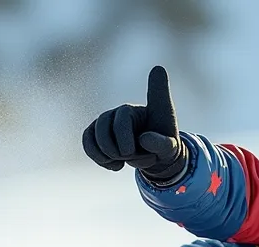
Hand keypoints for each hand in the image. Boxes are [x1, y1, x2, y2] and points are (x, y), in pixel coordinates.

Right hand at [82, 65, 187, 183]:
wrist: (151, 155)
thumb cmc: (161, 147)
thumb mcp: (170, 148)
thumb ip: (161, 144)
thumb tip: (143, 139)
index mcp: (142, 111)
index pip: (143, 99)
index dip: (155, 83)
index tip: (158, 69)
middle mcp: (122, 111)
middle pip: (105, 122)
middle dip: (117, 146)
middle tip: (129, 155)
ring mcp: (107, 121)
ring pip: (93, 134)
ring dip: (107, 155)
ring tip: (122, 162)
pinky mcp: (96, 133)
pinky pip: (88, 142)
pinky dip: (99, 158)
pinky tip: (115, 165)